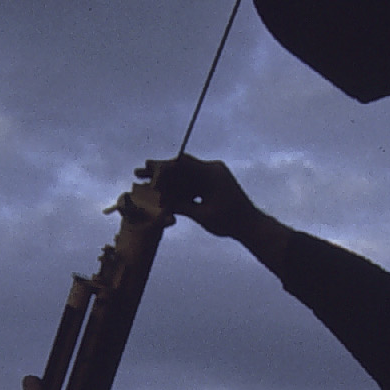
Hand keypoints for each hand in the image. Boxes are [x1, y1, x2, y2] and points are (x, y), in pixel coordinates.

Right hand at [136, 154, 263, 239]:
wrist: (250, 225)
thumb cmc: (230, 221)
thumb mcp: (202, 215)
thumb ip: (181, 206)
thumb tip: (160, 202)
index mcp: (212, 173)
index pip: (182, 164)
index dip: (162, 168)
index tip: (146, 171)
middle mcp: (212, 169)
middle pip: (181, 167)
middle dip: (160, 171)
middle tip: (139, 170)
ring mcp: (212, 175)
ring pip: (184, 175)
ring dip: (167, 180)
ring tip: (145, 181)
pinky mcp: (212, 183)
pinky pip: (191, 182)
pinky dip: (178, 187)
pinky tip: (162, 191)